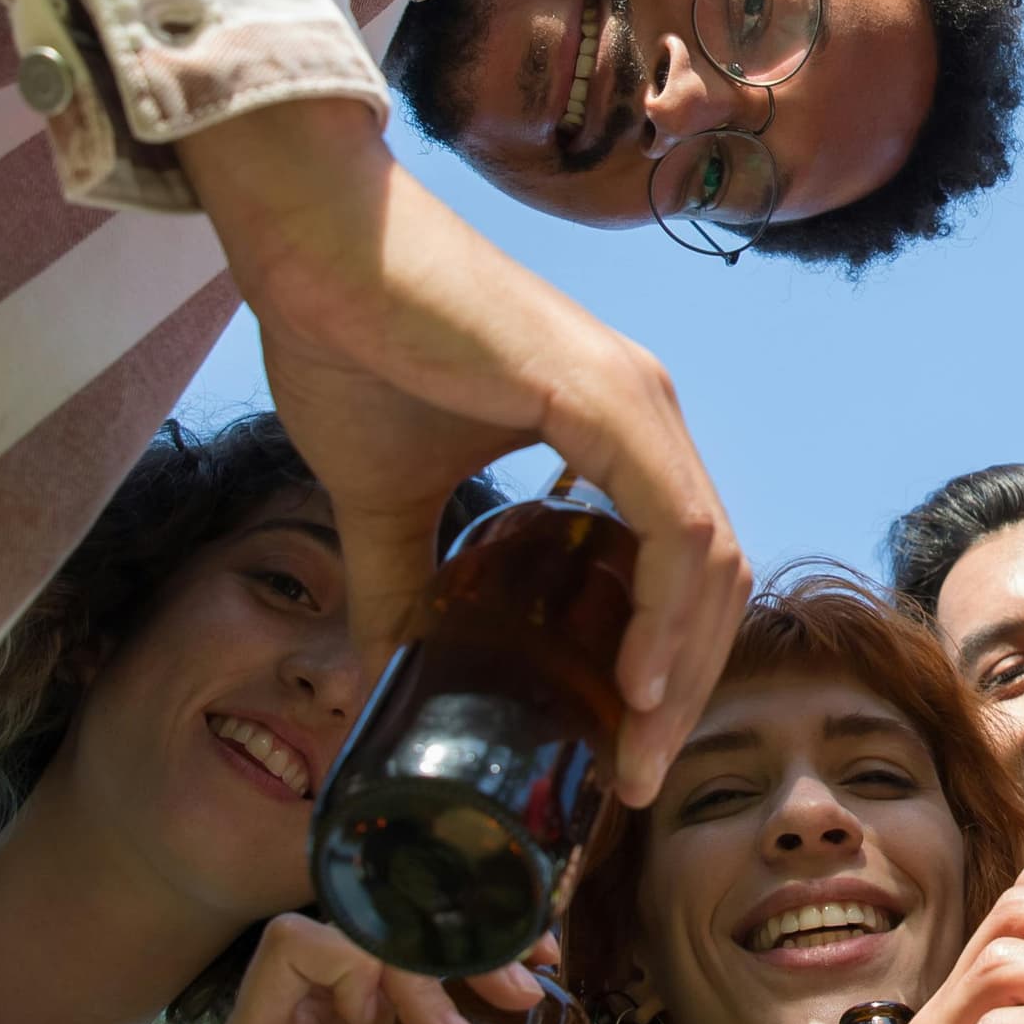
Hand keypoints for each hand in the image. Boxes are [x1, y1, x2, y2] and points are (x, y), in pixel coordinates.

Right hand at [112, 921, 637, 1023]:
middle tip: (526, 982)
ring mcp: (297, 1012)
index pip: (441, 939)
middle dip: (475, 931)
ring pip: (359, 920)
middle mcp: (344, 1005)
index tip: (550, 963)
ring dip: (421, 956)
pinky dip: (351, 965)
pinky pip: (291, 948)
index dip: (499, 934)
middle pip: (406, 916)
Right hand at [184, 98, 750, 799]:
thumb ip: (402, 585)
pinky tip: (636, 678)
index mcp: (614, 434)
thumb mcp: (383, 500)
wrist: (314, 244)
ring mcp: (636, 401)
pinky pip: (674, 525)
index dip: (665, 667)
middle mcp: (646, 413)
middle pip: (710, 579)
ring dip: (682, 668)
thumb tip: (383, 681)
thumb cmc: (349, 341)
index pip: (678, 570)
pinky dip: (665, 609)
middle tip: (635, 780)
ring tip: (636, 751)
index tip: (622, 753)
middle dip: (683, 689)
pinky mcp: (606, 397)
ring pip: (708, 560)